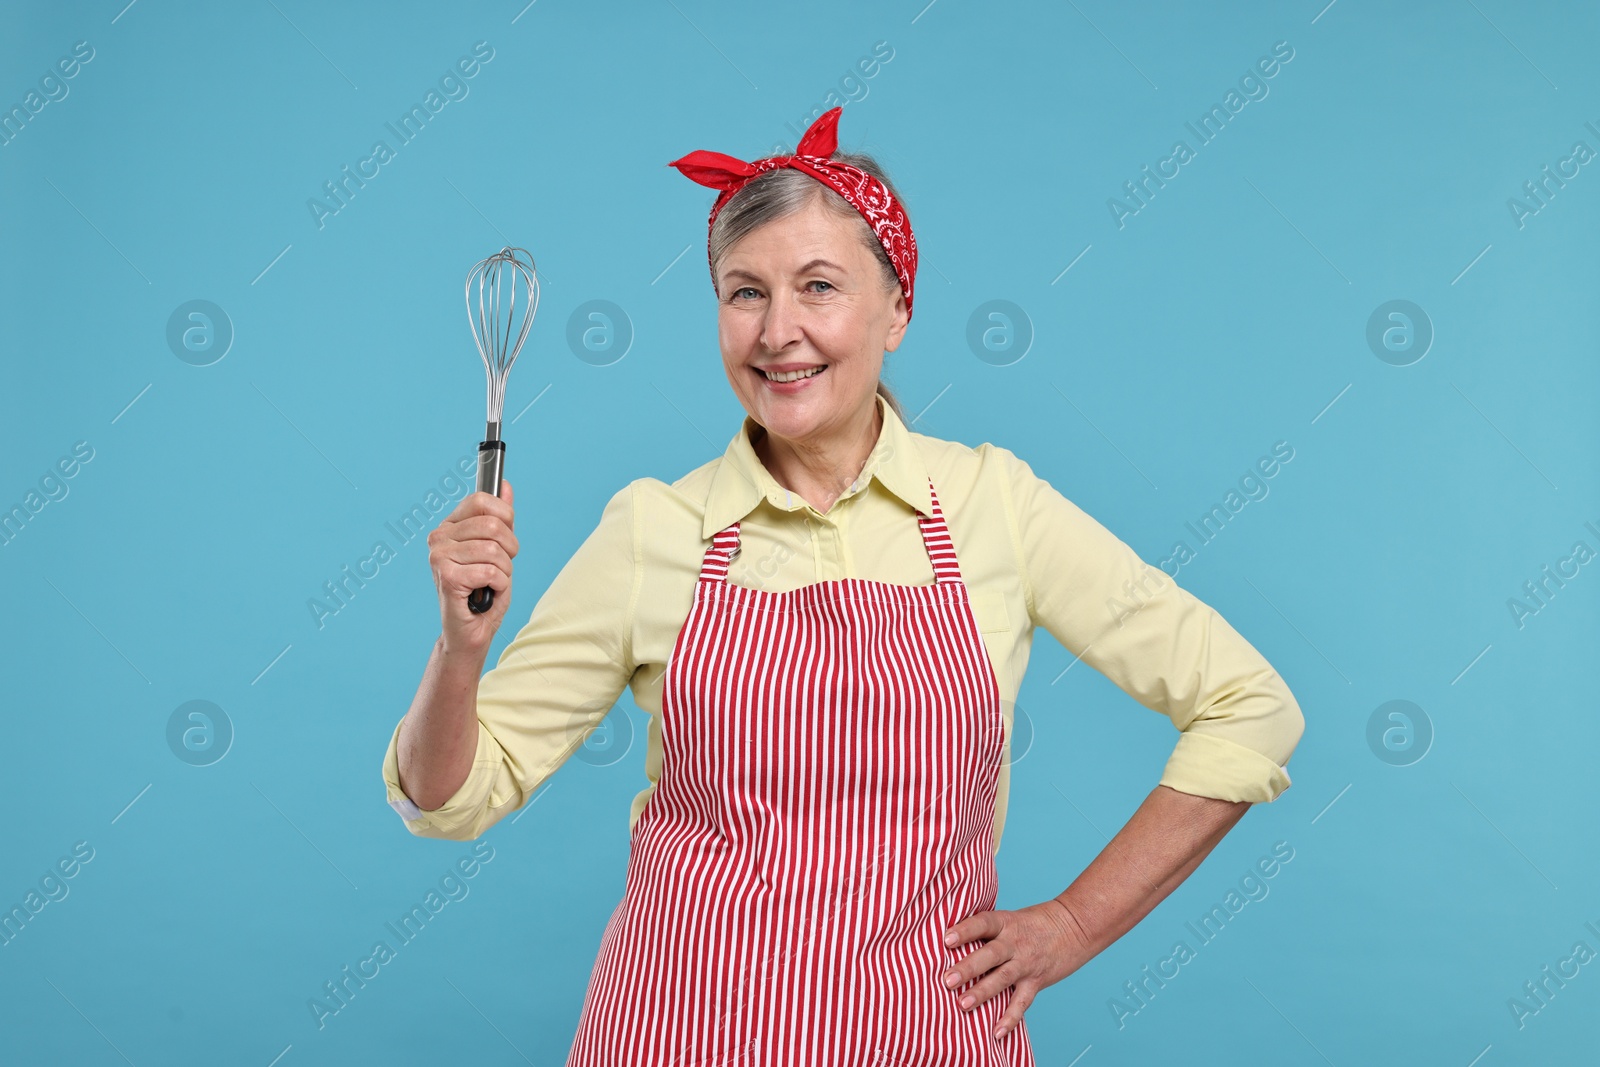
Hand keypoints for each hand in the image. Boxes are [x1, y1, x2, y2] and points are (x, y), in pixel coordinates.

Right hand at [429, 478, 517, 654]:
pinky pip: (491, 571)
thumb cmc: (483, 591)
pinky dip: (499, 586)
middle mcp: (439, 538)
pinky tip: (485, 593)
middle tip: (499, 568)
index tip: (504, 540)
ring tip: (490, 583)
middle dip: (509, 550)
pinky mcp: (447, 578)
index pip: (481, 500)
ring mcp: (439, 557)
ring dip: (504, 572)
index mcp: (449, 527)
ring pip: (495, 551)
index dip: (505, 518)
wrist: (470, 632)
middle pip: (493, 526)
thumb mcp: (498, 550)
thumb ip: (501, 519)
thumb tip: (505, 485)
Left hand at [941, 898, 1092, 1039]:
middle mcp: (1015, 943)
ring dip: (982, 992)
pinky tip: (996, 1032)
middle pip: (990, 955)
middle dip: (968, 968)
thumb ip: (986, 930)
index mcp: (1006, 923)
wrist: (1075, 926)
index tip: (946, 939)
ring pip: (1003, 978)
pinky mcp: (1036, 981)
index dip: (965, 930)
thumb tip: (949, 941)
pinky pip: (1022, 1002)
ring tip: (963, 1005)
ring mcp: (1026, 963)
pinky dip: (1010, 1019)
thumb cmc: (1034, 922)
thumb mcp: (1010, 918)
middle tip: (947, 980)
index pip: (983, 924)